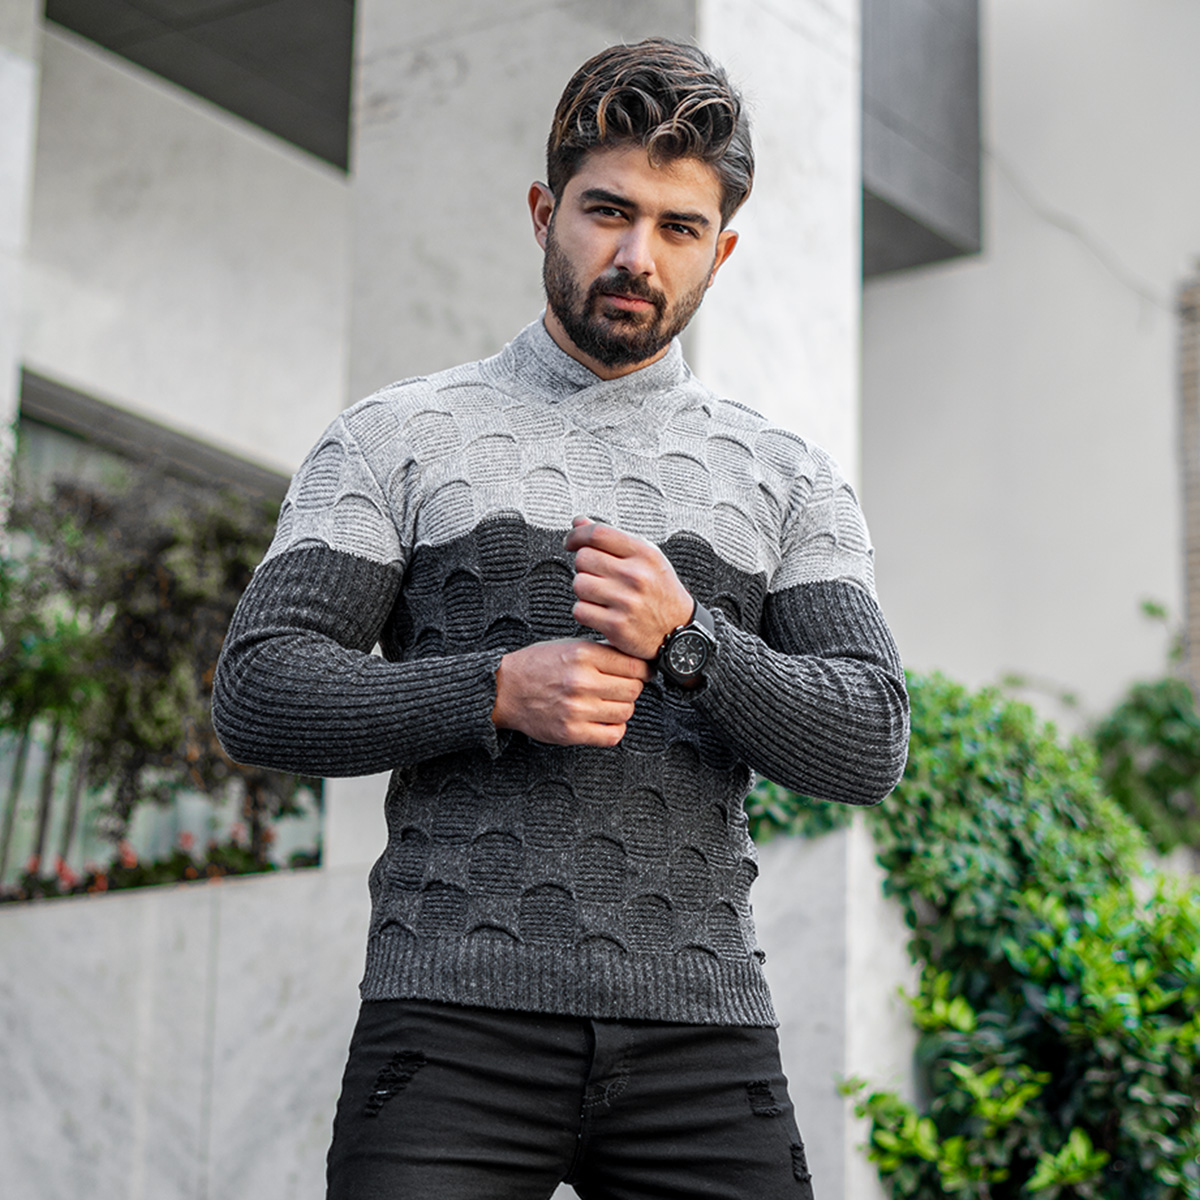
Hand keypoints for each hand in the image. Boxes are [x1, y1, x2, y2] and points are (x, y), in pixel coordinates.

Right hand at [492, 638, 651, 746]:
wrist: (505, 689)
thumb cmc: (537, 665)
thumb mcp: (569, 645)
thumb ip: (601, 651)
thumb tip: (636, 660)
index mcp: (583, 655)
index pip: (634, 665)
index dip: (642, 670)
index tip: (641, 673)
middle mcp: (581, 681)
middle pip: (633, 689)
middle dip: (633, 688)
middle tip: (622, 688)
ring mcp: (576, 709)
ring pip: (626, 711)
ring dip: (622, 708)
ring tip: (609, 703)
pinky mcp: (571, 732)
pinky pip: (612, 735)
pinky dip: (614, 729)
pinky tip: (605, 720)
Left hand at [565, 517, 693, 658]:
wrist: (679, 629)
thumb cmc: (660, 590)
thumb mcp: (646, 557)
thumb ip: (612, 538)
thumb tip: (579, 521)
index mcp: (645, 553)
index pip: (598, 533)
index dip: (577, 535)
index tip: (571, 542)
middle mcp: (636, 576)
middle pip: (583, 558)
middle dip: (584, 566)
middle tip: (597, 574)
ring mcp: (626, 601)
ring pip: (579, 584)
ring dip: (584, 589)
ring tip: (601, 594)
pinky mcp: (617, 625)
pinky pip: (580, 610)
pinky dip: (585, 611)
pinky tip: (601, 611)